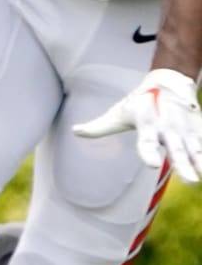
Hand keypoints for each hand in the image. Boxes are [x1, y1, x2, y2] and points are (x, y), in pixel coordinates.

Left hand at [73, 68, 201, 182]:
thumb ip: (99, 127)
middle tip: (190, 181)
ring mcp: (185, 129)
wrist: (166, 82)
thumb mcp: (118, 114)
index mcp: (147, 125)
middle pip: (176, 150)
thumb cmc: (138, 103)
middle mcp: (167, 128)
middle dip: (183, 165)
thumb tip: (75, 131)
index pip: (146, 142)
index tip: (152, 164)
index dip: (148, 153)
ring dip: (201, 163)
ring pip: (196, 149)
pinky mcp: (199, 129)